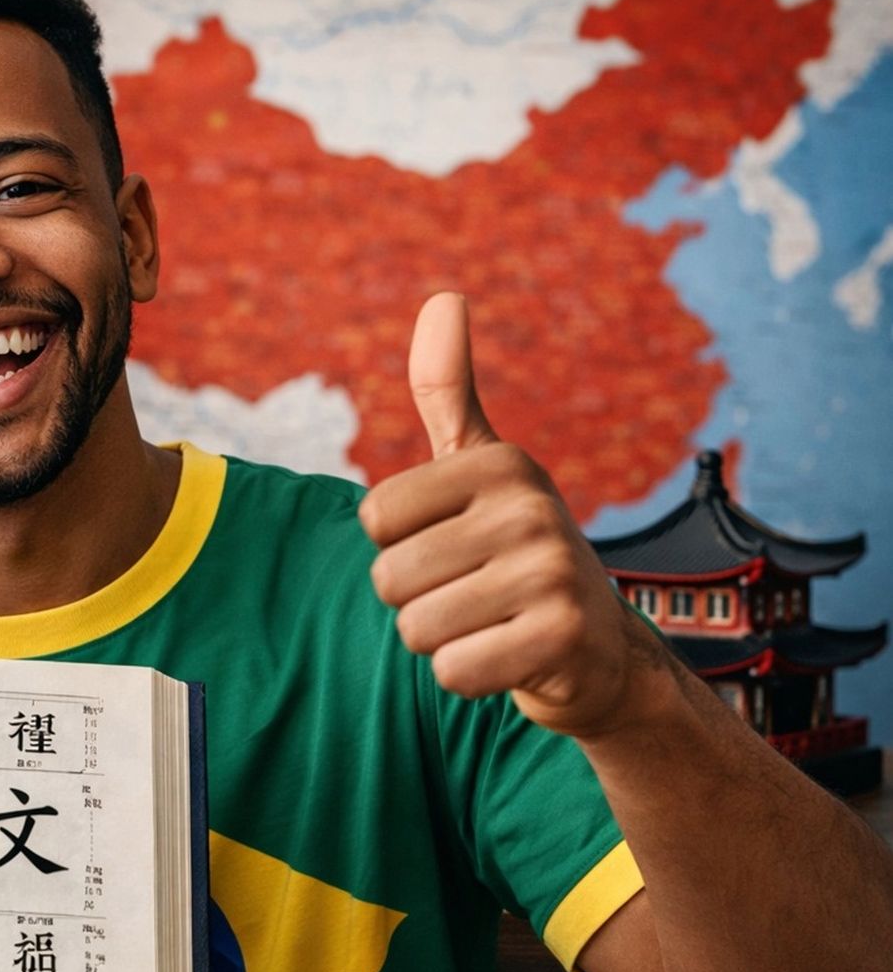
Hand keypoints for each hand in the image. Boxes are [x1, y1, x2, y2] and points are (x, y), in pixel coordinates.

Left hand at [359, 292, 664, 737]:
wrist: (596, 650)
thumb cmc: (513, 551)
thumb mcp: (481, 466)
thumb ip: (448, 391)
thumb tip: (444, 296)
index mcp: (499, 463)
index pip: (374, 518)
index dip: (399, 545)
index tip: (452, 544)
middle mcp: (531, 508)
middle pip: (389, 579)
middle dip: (417, 600)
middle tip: (472, 594)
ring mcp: (552, 573)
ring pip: (416, 628)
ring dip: (442, 639)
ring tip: (490, 622)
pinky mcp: (561, 639)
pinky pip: (452, 670)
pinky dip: (468, 675)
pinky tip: (508, 656)